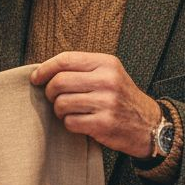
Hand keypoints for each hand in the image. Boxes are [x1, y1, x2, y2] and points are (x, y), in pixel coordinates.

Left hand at [30, 52, 161, 156]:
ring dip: (59, 110)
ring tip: (69, 111)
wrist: (148, 124)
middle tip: (55, 98)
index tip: (36, 78)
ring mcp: (106, 102)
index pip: (65, 60)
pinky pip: (70, 122)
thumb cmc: (121, 98)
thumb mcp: (109, 74)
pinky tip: (80, 122)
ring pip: (61, 103)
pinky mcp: (103, 124)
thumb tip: (43, 71)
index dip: (45, 69)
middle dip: (50, 93)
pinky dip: (69, 124)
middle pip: (59, 82)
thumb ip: (82, 69)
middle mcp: (107, 80)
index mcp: (106, 63)